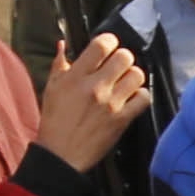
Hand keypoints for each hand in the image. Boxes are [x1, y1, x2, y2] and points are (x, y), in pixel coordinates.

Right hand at [35, 30, 154, 165]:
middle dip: (123, 58)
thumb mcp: (51, 88)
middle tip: (118, 66)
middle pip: (124, 57)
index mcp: (75, 76)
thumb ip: (59, 64)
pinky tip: (131, 98)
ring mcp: (110, 103)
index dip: (109, 41)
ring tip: (125, 83)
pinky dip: (140, 96)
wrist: (61, 155)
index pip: (101, 45)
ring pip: (136, 75)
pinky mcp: (121, 119)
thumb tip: (62, 44)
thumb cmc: (54, 121)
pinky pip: (143, 98)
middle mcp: (94, 87)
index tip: (109, 45)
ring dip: (132, 76)